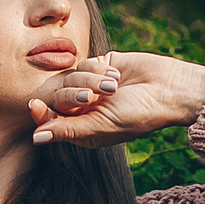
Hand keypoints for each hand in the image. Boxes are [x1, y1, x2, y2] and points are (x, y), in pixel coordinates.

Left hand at [28, 50, 204, 147]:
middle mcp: (85, 110)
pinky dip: (99, 69)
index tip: (36, 103)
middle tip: (92, 97)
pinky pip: (84, 64)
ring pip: (70, 77)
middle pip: (57, 96)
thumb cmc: (137, 115)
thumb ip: (67, 130)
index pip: (50, 122)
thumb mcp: (100, 127)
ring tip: (113, 87)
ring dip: (91, 80)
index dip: (41, 113)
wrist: (168, 89)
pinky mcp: (100, 67)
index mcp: (83, 131)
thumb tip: (36, 139)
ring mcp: (92, 87)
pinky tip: (116, 75)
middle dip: (73, 94)